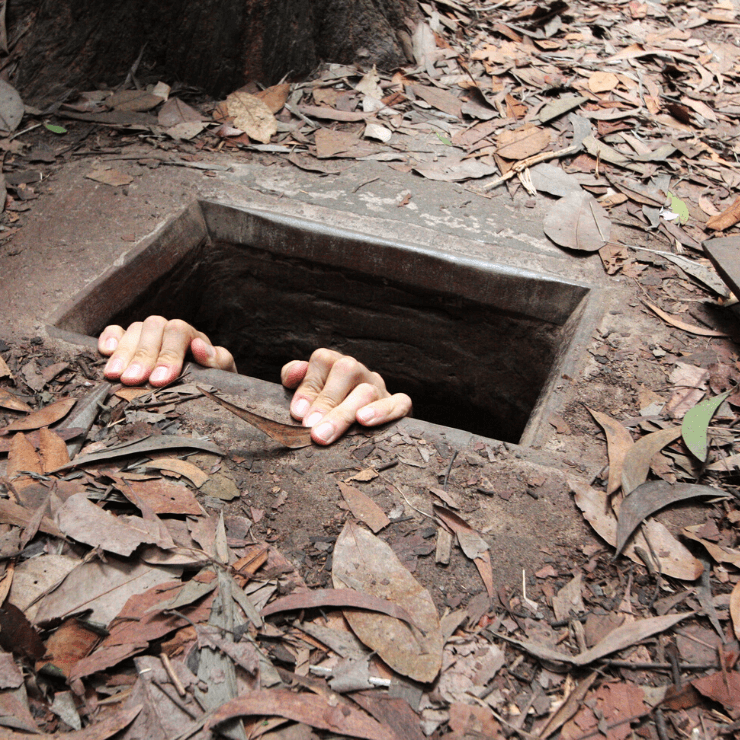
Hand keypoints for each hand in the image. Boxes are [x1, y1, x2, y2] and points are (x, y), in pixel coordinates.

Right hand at [99, 316, 236, 385]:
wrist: (202, 389)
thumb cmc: (212, 382)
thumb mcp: (222, 374)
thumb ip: (218, 360)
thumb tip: (200, 346)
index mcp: (192, 335)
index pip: (178, 332)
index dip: (168, 354)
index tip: (160, 379)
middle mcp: (168, 331)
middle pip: (152, 328)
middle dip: (142, 356)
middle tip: (132, 380)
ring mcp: (148, 335)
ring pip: (134, 330)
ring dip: (123, 353)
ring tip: (115, 376)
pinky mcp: (129, 342)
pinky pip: (116, 331)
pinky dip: (109, 338)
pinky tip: (104, 353)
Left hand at [281, 348, 411, 445]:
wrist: (371, 426)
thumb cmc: (332, 409)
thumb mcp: (311, 392)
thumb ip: (297, 379)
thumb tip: (295, 372)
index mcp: (337, 365)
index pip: (323, 360)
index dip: (309, 384)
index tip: (297, 413)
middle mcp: (360, 372)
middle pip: (346, 371)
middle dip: (325, 401)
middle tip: (310, 427)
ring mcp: (380, 387)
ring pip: (366, 391)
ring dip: (344, 413)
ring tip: (326, 433)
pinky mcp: (399, 405)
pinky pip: (400, 403)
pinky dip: (382, 411)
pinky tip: (364, 421)